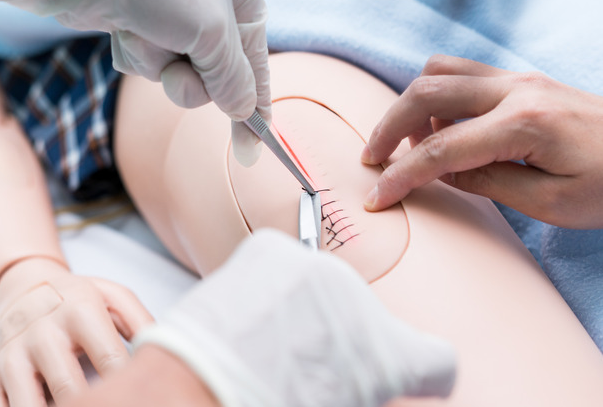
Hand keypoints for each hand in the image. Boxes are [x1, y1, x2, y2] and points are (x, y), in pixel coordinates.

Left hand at [0, 0, 270, 165]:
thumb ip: (233, 79)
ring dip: (157, 63)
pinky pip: (145, 61)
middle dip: (192, 80)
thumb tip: (244, 111)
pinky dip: (134, 53)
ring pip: (175, 71)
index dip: (255, 105)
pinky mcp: (135, 21)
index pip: (255, 57)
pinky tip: (121, 26)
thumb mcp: (211, 32)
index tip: (252, 149)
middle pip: (214, 73)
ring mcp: (168, 11)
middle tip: (178, 74)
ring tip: (142, 31)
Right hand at [0, 257, 153, 406]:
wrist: (23, 287)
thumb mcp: (114, 297)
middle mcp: (41, 331)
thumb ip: (142, 323)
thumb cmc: (80, 299)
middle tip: (112, 406)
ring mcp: (10, 355)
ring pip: (28, 406)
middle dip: (93, 406)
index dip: (128, 388)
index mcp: (78, 309)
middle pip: (69, 390)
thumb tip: (166, 353)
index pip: (110, 360)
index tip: (139, 397)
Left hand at [135, 229, 455, 406]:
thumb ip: (361, 383)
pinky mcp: (273, 248)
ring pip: (322, 288)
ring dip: (305, 309)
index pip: (438, 360)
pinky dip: (270, 284)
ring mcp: (319, 269)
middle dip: (343, 337)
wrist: (200, 391)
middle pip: (365, 318)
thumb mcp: (338, 403)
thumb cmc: (265, 404)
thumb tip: (351, 376)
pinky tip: (250, 316)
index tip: (410, 377)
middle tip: (306, 365)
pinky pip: (281, 263)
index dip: (423, 373)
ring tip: (269, 341)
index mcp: (399, 357)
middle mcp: (366, 304)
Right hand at [361, 54, 602, 228]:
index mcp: (524, 124)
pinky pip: (462, 74)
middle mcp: (518, 89)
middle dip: (388, 127)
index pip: (440, 150)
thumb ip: (486, 184)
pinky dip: (436, 97)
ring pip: (440, 71)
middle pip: (426, 93)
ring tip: (408, 144)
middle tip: (372, 159)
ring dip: (410, 105)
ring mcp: (520, 79)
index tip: (376, 197)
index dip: (401, 176)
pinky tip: (440, 128)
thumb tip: (440, 172)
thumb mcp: (550, 202)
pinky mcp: (522, 80)